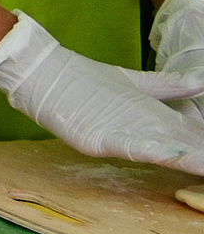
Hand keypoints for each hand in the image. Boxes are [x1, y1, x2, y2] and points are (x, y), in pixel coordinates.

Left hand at [0, 10, 203, 172]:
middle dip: (203, 153)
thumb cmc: (86, 79)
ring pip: (169, 152)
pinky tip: (179, 153)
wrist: (45, 74)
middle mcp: (144, 131)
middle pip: (187, 146)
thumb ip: (170, 86)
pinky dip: (158, 151)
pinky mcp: (102, 139)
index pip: (195, 134)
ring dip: (192, 160)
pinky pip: (136, 147)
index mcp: (156, 119)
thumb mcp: (136, 83)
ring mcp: (124, 136)